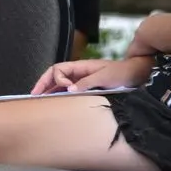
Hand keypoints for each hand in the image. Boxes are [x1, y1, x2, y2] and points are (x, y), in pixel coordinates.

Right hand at [30, 56, 153, 94]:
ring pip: (61, 84)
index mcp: (79, 67)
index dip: (57, 79)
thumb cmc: (121, 74)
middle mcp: (78, 73)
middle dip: (43, 84)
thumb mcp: (104, 78)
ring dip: (50, 90)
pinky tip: (58, 103)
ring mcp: (83, 81)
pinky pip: (70, 91)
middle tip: (33, 95)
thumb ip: (85, 83)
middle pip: (55, 76)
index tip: (66, 89)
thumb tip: (68, 89)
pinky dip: (61, 95)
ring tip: (41, 100)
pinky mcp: (88, 88)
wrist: (137, 75)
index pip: (58, 69)